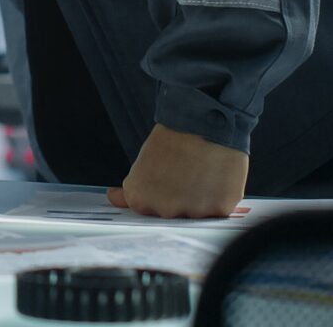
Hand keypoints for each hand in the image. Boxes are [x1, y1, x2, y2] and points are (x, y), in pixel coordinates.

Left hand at [110, 124, 247, 218]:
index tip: (164, 180)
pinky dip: (218, 197)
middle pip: (170, 212)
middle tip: (184, 172)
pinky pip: (217, 209)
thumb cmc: (175, 136)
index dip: (155, 191)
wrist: (204, 121)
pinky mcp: (219, 209)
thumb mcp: (144, 160)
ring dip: (198, 198)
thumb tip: (114, 198)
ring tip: (201, 172)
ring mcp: (192, 212)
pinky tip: (215, 177)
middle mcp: (165, 210)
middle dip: (176, 196)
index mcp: (140, 198)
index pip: (144, 207)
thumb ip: (131, 188)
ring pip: (195, 212)